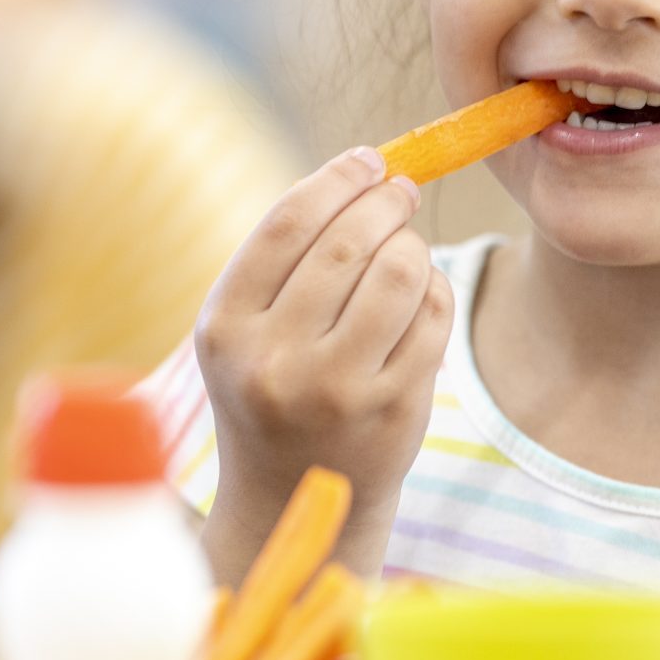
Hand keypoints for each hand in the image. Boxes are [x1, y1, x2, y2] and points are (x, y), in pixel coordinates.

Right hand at [193, 148, 450, 583]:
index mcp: (225, 329)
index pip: (286, 224)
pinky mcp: (393, 409)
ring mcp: (337, 390)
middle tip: (401, 191)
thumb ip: (286, 258)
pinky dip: (435, 290)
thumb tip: (366, 169)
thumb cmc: (271, 389)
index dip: (335, 180)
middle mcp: (275, 361)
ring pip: (400, 272)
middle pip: (347, 243)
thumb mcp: (245, 331)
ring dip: (412, 245)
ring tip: (406, 248)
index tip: (367, 161)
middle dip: (385, 202)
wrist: (291, 497)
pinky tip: (419, 297)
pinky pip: (433, 316)